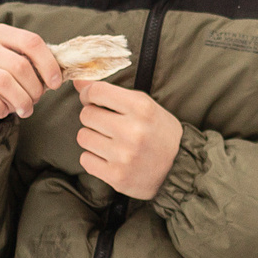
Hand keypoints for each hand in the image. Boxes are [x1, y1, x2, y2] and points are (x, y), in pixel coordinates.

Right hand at [0, 24, 64, 131]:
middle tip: (36, 100)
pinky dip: (0, 109)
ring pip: (4, 82)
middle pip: (20, 65)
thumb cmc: (2, 84)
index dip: (48, 64)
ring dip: (21, 100)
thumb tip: (61, 72)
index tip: (55, 83)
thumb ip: (37, 65)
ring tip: (25, 110)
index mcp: (0, 34)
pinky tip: (3, 111)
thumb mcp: (20, 70)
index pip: (31, 41)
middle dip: (35, 88)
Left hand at [74, 79, 183, 198]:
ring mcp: (124, 155)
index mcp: (141, 107)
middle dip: (92, 117)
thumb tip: (77, 81)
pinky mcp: (116, 176)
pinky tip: (108, 157)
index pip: (96, 91)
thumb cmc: (159, 132)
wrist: (180, 166)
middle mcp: (132, 131)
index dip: (88, 94)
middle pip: (86, 114)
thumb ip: (111, 93)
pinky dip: (93, 158)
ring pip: (83, 137)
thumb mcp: (144, 105)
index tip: (92, 100)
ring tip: (108, 141)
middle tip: (105, 124)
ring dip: (92, 138)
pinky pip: (85, 160)